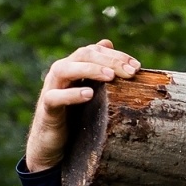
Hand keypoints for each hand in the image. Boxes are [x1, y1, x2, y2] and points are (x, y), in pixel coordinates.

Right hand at [25, 40, 141, 171]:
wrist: (51, 142)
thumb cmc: (74, 115)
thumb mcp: (90, 91)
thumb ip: (98, 70)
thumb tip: (109, 42)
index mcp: (73, 66)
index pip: (94, 51)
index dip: (116, 55)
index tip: (138, 66)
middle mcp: (61, 72)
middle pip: (83, 55)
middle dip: (109, 61)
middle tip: (131, 71)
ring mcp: (51, 88)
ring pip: (65, 70)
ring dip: (90, 70)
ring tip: (110, 76)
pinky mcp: (47, 108)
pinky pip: (55, 97)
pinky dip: (71, 94)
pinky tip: (89, 94)